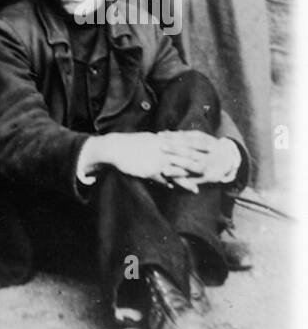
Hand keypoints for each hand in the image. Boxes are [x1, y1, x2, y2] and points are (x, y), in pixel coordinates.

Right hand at [96, 132, 228, 190]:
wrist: (114, 147)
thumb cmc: (128, 146)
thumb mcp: (145, 143)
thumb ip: (156, 147)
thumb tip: (161, 145)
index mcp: (161, 140)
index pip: (182, 141)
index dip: (196, 144)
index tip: (209, 145)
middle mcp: (162, 148)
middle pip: (185, 154)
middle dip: (199, 159)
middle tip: (213, 164)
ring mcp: (158, 158)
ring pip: (179, 167)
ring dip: (191, 175)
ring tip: (202, 182)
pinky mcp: (151, 167)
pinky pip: (167, 176)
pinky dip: (177, 182)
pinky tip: (185, 189)